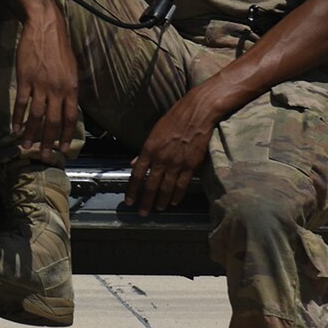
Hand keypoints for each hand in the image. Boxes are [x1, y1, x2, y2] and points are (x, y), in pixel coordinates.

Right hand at [12, 12, 79, 160]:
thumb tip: (67, 108)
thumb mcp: (72, 69)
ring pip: (36, 116)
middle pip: (53, 121)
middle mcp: (58, 90)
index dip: (65, 135)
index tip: (62, 149)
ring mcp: (41, 85)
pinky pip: (22, 104)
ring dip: (31, 134)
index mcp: (71, 88)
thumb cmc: (59, 47)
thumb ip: (69, 90)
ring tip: (27, 147)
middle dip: (48, 141)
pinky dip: (18, 118)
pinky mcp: (26, 79)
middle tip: (44, 155)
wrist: (45, 27)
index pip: (70, 118)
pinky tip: (16, 129)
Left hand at [128, 89, 219, 216]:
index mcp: (149, 149)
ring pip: (166, 189)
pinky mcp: (191, 165)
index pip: (137, 175)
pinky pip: (183, 185)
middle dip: (145, 202)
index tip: (129, 202)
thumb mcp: (154, 132)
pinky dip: (178, 195)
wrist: (197, 113)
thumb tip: (133, 163)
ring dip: (161, 201)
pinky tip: (174, 202)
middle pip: (150, 186)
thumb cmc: (174, 119)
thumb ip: (144, 151)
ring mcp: (176, 164)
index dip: (132, 190)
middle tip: (142, 213)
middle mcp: (161, 159)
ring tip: (157, 209)